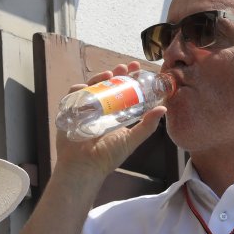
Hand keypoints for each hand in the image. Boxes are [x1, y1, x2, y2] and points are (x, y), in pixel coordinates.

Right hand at [52, 62, 165, 181]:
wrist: (84, 167)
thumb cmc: (108, 156)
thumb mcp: (131, 139)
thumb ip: (147, 126)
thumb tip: (164, 108)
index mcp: (114, 113)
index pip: (122, 91)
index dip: (129, 79)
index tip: (136, 68)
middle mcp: (100, 109)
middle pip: (107, 85)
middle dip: (115, 74)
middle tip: (124, 66)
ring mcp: (84, 109)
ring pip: (91, 87)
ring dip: (98, 78)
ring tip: (109, 74)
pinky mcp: (70, 111)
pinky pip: (72, 95)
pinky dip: (79, 88)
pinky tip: (86, 86)